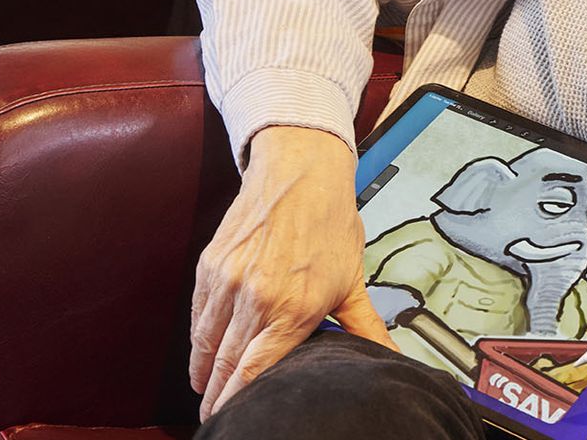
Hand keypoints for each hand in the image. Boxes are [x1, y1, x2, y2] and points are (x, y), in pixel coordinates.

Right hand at [189, 125, 395, 418]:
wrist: (300, 172)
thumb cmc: (329, 222)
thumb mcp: (352, 279)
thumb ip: (365, 327)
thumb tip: (389, 355)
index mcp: (293, 309)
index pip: (256, 372)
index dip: (240, 400)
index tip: (236, 416)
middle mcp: (256, 299)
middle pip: (226, 365)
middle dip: (217, 396)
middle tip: (214, 415)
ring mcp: (228, 283)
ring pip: (206, 343)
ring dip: (202, 372)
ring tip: (204, 390)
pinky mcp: (209, 266)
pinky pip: (197, 314)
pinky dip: (197, 338)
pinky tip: (202, 352)